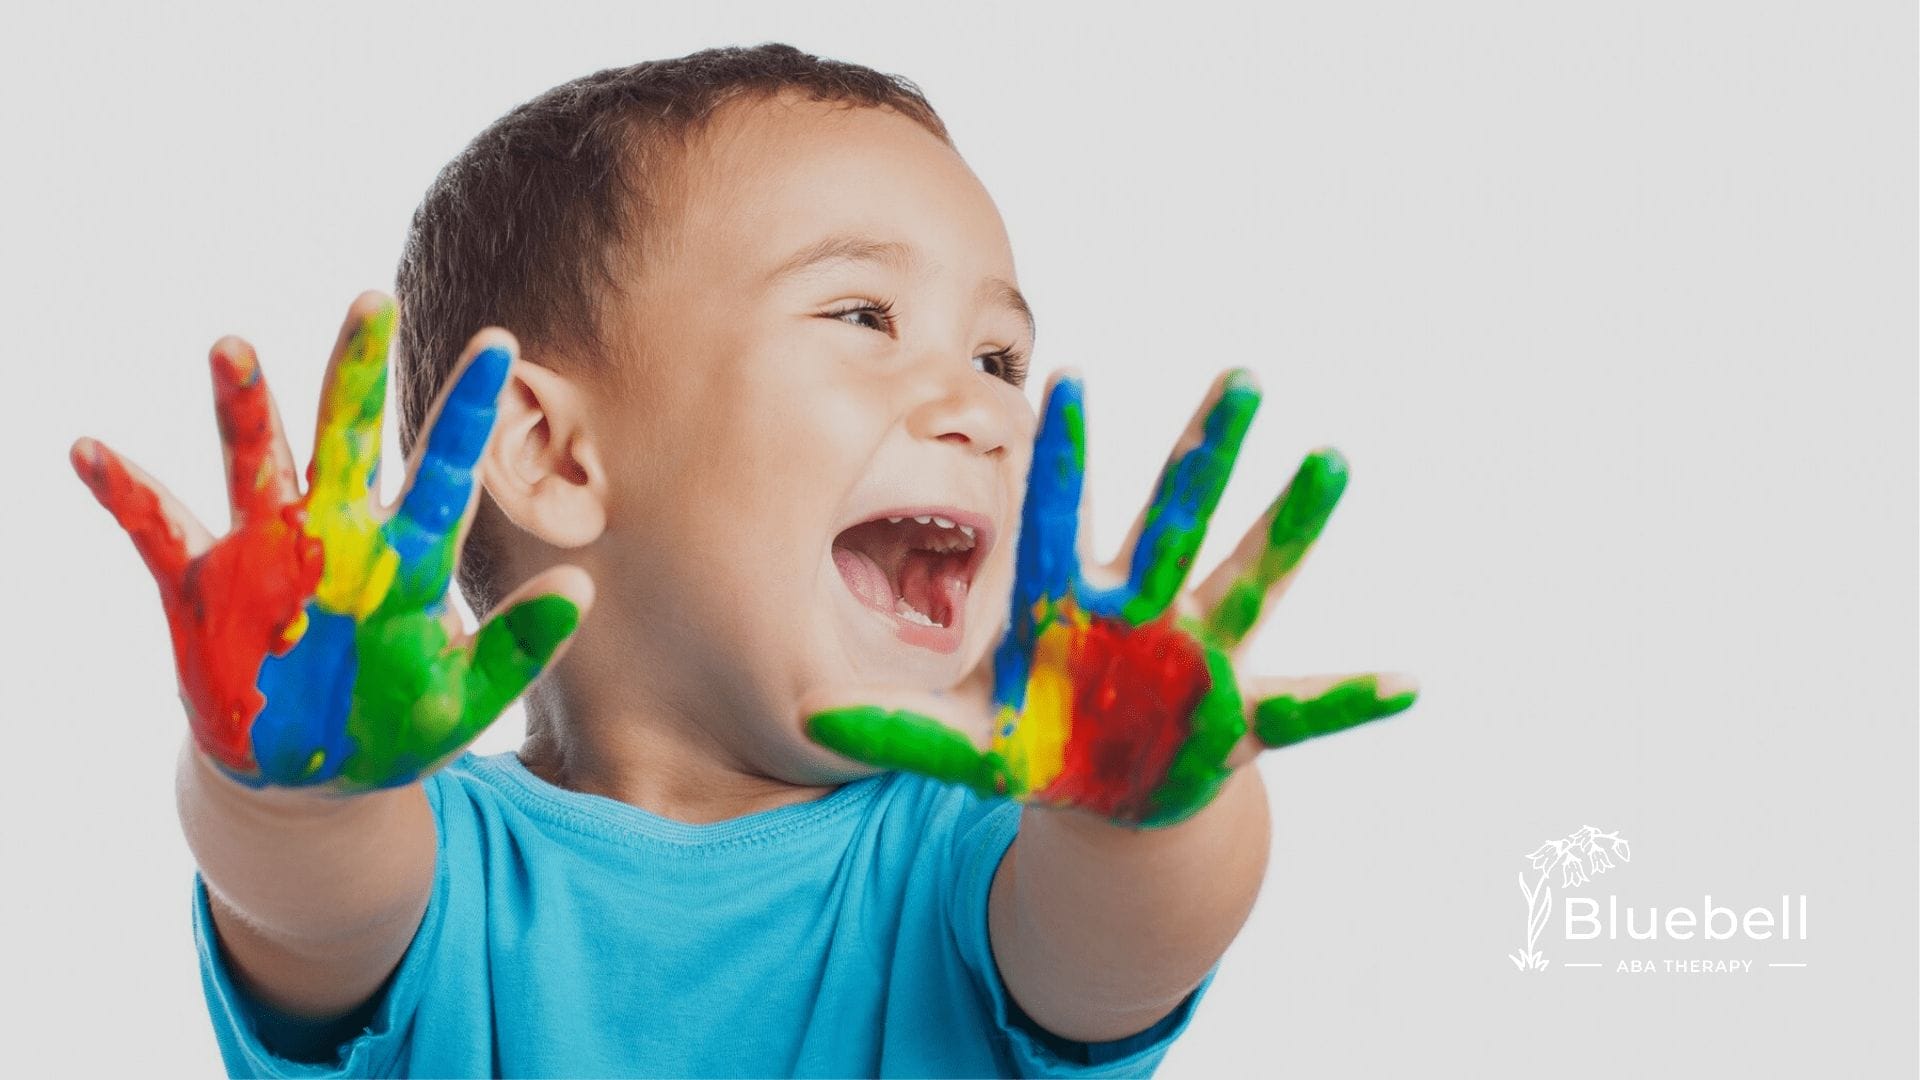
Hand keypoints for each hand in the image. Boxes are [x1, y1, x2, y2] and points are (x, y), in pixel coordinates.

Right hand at [71, 293, 591, 790]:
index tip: (498, 343)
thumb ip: (519, 649)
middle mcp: (338, 533)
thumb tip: (581, 586)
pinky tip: (89, 449)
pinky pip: (155, 528)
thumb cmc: (393, 728)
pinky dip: (124, 491)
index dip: (468, 409)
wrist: (307, 782)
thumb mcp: (465, 699)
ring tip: (232, 346)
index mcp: (407, 556)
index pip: (445, 468)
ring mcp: (266, 551)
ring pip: (255, 461)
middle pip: (351, 435)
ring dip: (243, 408)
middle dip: (357, 371)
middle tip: (372, 298)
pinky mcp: (200, 586)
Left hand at [804, 369, 1416, 827]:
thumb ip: (900, 728)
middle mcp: (1147, 609)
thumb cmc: (1047, 742)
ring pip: (1254, 576)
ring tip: (1333, 459)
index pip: (1066, 516)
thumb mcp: (973, 742)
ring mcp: (1201, 653)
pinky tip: (1407, 683)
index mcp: (1076, 606)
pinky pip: (1305, 710)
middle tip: (1242, 376)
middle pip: (1178, 519)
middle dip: (1206, 454)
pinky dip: (1350, 702)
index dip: (1068, 457)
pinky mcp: (1240, 714)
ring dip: (1293, 524)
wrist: (1112, 787)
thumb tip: (815, 713)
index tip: (1066, 377)